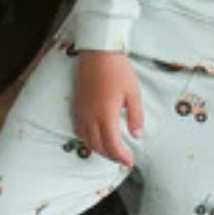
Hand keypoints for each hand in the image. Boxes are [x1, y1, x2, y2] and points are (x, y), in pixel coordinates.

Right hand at [70, 50, 143, 167]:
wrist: (98, 52)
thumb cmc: (118, 70)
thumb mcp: (133, 93)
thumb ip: (135, 116)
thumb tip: (137, 135)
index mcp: (106, 115)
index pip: (112, 145)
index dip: (121, 157)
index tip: (129, 162)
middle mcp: (90, 116)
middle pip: (98, 146)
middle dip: (111, 156)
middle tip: (122, 159)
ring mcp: (81, 111)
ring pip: (87, 140)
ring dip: (99, 150)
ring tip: (111, 151)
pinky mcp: (76, 105)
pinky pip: (79, 130)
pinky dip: (87, 139)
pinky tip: (95, 137)